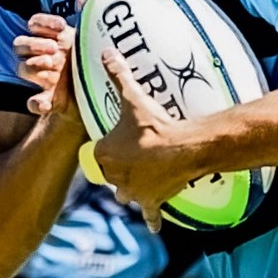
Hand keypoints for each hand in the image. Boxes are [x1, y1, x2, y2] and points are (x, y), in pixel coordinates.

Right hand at [8, 0, 93, 121]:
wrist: (105, 99)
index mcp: (56, 39)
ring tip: (52, 68)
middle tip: (54, 49)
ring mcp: (46, 79)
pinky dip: (36, 103)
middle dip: (33, 44)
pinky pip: (33, 102)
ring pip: (24, 68)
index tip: (61, 28)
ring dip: (33, 67)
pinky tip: (45, 101)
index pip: (35, 24)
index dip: (43, 23)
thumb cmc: (96, 62)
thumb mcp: (92, 36)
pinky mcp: (50, 101)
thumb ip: (87, 8)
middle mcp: (46, 57)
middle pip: (21, 44)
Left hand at [91, 44, 193, 230]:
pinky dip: (152, 218)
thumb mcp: (133, 98)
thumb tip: (105, 52)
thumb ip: (117, 75)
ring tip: (140, 179)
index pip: (96, 154)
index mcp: (103, 155)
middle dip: (117, 168)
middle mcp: (114, 178)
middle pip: (109, 176)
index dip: (105, 148)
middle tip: (131, 156)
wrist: (182, 149)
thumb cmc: (153, 125)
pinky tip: (154, 225)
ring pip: (124, 194)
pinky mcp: (151, 202)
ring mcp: (133, 193)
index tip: (116, 141)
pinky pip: (149, 214)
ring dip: (129, 189)